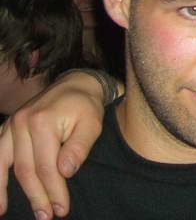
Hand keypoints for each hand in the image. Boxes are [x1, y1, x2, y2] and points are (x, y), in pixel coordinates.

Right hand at [0, 70, 107, 218]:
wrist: (75, 84)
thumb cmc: (86, 106)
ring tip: (6, 213)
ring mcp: (11, 125)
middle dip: (37, 196)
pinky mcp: (6, 127)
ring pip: (5, 165)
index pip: (47, 167)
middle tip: (46, 216)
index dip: (54, 190)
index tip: (62, 209)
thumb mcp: (91, 124)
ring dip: (6, 192)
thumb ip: (78, 148)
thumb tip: (65, 172)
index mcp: (43, 122)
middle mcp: (21, 123)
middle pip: (26, 170)